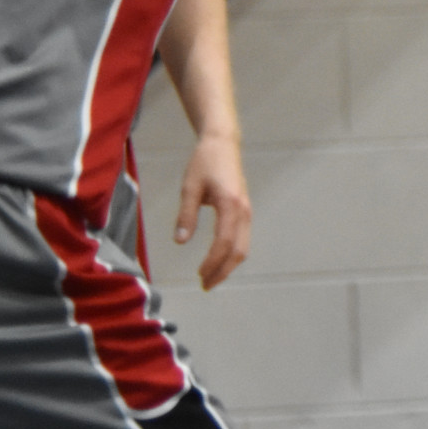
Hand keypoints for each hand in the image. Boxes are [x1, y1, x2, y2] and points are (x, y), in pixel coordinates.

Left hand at [176, 133, 251, 290]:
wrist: (222, 143)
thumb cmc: (204, 162)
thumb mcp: (189, 187)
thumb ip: (186, 215)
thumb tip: (180, 241)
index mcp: (231, 205)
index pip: (224, 242)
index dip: (212, 262)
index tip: (199, 275)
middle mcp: (243, 210)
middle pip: (239, 250)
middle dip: (223, 271)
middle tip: (205, 285)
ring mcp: (247, 210)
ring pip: (243, 246)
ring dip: (228, 265)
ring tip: (210, 277)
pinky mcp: (244, 210)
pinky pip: (242, 238)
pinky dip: (232, 253)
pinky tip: (218, 259)